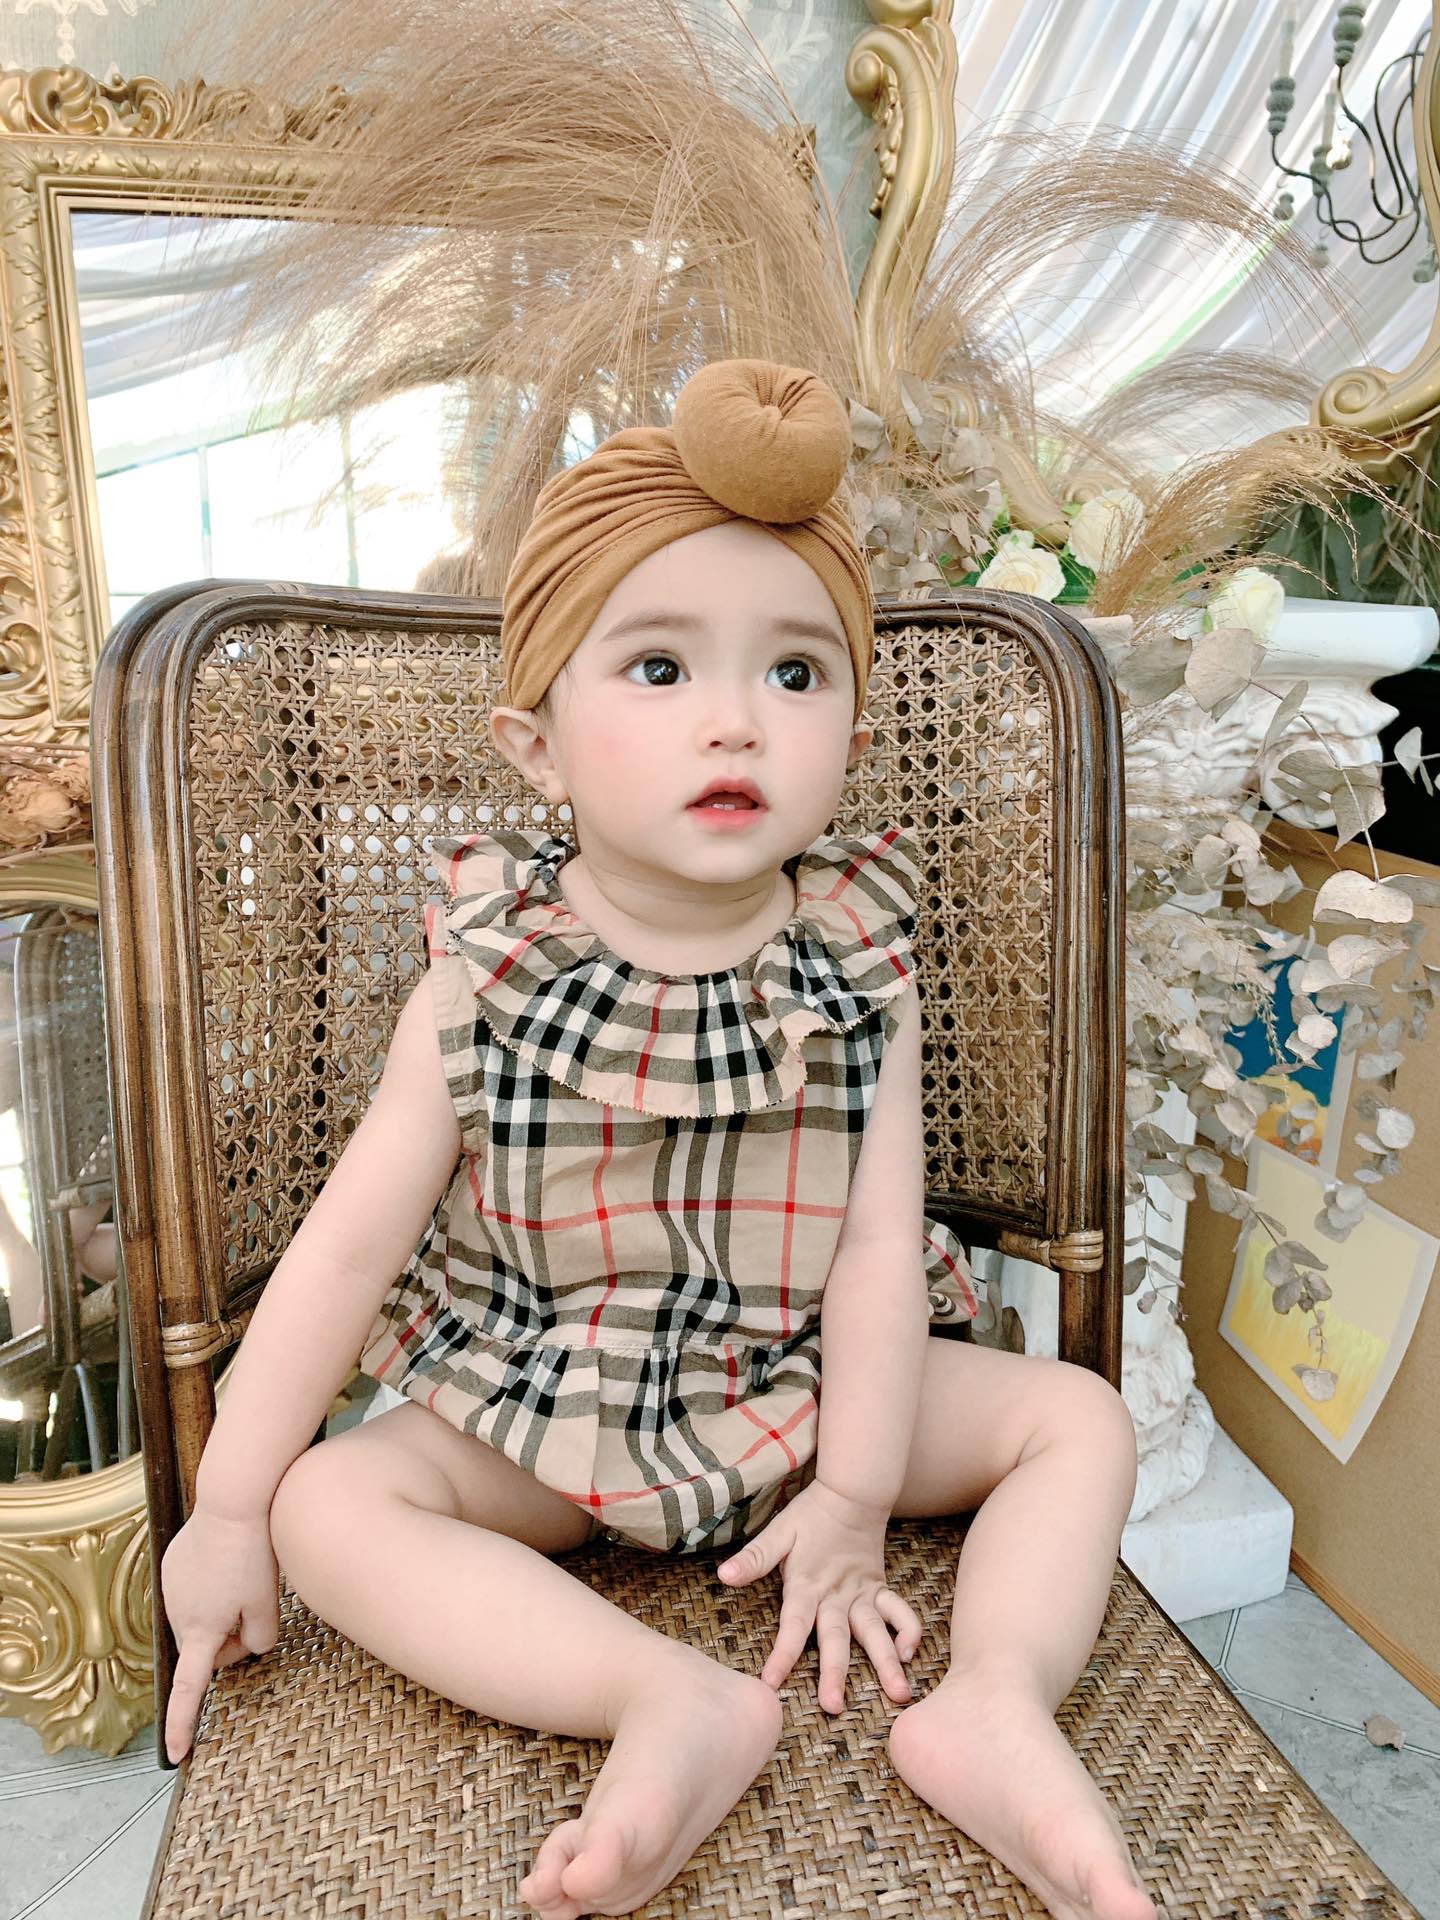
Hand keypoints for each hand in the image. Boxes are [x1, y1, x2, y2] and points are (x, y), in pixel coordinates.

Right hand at [160, 1504, 280, 1763]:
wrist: (233, 1502)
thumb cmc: (254, 1553)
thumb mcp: (267, 1604)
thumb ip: (259, 1640)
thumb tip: (245, 1647)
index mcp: (201, 1629)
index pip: (190, 1687)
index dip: (182, 1723)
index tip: (174, 1754)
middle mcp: (178, 1613)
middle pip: (205, 1647)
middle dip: (227, 1641)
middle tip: (253, 1608)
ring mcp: (171, 1588)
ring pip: (199, 1619)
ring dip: (219, 1612)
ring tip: (241, 1575)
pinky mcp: (172, 1565)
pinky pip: (193, 1591)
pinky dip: (210, 1587)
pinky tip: (225, 1562)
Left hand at [716, 1478, 921, 1713]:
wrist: (852, 1494)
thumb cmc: (810, 1515)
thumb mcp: (779, 1532)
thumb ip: (755, 1557)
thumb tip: (724, 1576)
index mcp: (807, 1584)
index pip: (792, 1625)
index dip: (782, 1655)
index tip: (771, 1684)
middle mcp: (836, 1594)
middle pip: (835, 1638)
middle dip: (835, 1673)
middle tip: (834, 1706)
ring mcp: (862, 1593)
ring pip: (875, 1631)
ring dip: (886, 1662)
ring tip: (898, 1693)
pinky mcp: (879, 1588)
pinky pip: (899, 1611)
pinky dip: (908, 1631)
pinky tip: (908, 1654)